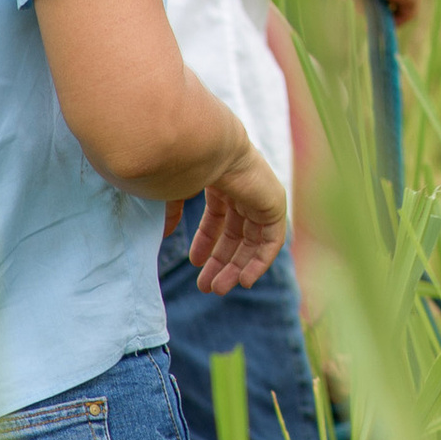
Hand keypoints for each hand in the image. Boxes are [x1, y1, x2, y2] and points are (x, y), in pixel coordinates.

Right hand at [186, 139, 286, 291]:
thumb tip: (166, 233)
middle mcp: (244, 187)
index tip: (195, 263)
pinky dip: (261, 261)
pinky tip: (245, 280)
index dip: (207, 241)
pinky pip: (272, 239)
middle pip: (237, 231)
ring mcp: (261, 194)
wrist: (206, 150)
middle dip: (222, 260)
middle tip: (208, 287)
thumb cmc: (183, 166)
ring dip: (237, 266)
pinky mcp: (274, 204)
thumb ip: (171, 211)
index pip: (219, 216)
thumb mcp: (173, 191)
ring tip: (219, 289)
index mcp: (222, 180)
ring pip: (253, 239)